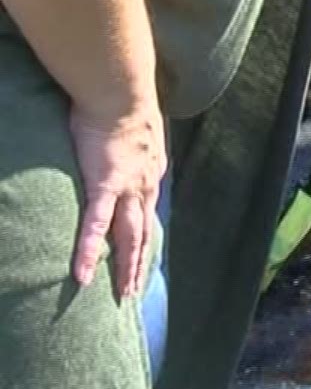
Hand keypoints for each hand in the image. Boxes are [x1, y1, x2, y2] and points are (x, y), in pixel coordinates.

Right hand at [68, 100, 164, 300]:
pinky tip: (81, 274)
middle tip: (134, 291)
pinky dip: (89, 250)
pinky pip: (96, 225)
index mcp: (151, 173)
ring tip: (122, 295)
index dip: (146, 235)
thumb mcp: (135, 130)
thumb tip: (123, 142)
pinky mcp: (105, 185)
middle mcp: (145, 186)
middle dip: (139, 263)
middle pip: (144, 233)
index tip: (143, 254)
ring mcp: (127, 188)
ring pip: (129, 237)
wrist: (121, 93)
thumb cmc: (121, 104)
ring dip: (126, 267)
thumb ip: (130, 145)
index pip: (148, 211)